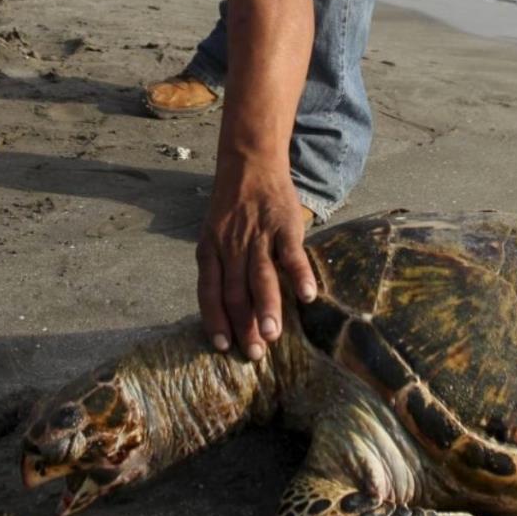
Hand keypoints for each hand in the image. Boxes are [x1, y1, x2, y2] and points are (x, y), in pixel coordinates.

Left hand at [196, 150, 316, 360]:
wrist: (250, 162)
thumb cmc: (233, 205)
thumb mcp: (215, 234)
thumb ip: (221, 266)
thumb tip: (231, 307)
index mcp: (210, 251)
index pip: (209, 292)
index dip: (215, 320)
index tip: (223, 346)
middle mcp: (231, 247)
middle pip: (235, 292)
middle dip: (244, 325)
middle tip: (255, 353)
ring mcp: (258, 236)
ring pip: (260, 277)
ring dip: (267, 308)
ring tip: (273, 336)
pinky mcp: (284, 226)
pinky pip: (291, 254)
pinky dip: (299, 276)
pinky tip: (307, 297)